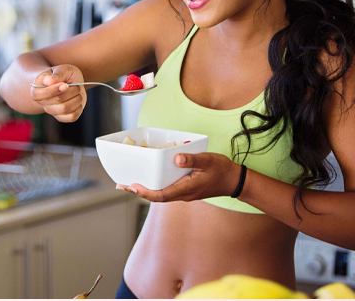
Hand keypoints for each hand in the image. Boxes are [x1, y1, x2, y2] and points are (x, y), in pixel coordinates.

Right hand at [30, 64, 86, 121]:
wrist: (68, 81)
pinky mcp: (62, 117)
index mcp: (37, 91)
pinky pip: (72, 117)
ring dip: (76, 98)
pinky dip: (79, 107)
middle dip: (72, 90)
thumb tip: (49, 81)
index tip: (66, 84)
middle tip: (75, 85)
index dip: (56, 89)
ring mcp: (52, 111)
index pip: (44, 94)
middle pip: (59, 100)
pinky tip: (77, 100)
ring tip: (77, 92)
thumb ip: (57, 74)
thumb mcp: (61, 69)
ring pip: (66, 109)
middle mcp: (43, 103)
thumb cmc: (62, 75)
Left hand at [117, 153, 240, 201]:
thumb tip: (177, 158)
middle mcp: (182, 194)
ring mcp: (184, 193)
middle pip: (156, 196)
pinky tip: (150, 178)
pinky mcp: (185, 190)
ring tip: (129, 183)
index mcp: (186, 189)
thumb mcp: (208, 161)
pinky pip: (166, 190)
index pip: (161, 195)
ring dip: (145, 190)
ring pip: (160, 194)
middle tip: (121, 185)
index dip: (145, 192)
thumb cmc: (221, 170)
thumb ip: (193, 159)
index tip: (132, 186)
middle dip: (138, 191)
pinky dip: (155, 186)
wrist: (234, 181)